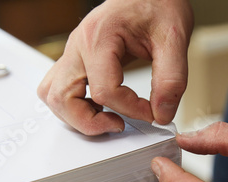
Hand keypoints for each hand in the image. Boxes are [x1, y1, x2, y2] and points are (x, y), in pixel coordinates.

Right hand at [38, 0, 192, 134]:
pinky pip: (62, 88)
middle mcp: (79, 46)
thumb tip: (162, 114)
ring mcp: (75, 53)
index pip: (104, 91)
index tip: (152, 113)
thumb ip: (172, 79)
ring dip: (76, 116)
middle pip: (61, 98)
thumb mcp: (174, 38)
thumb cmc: (158, 4)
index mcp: (99, 38)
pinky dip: (76, 105)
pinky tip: (101, 108)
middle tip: (118, 125)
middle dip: (88, 122)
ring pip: (53, 95)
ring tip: (107, 119)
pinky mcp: (79, 59)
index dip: (131, 110)